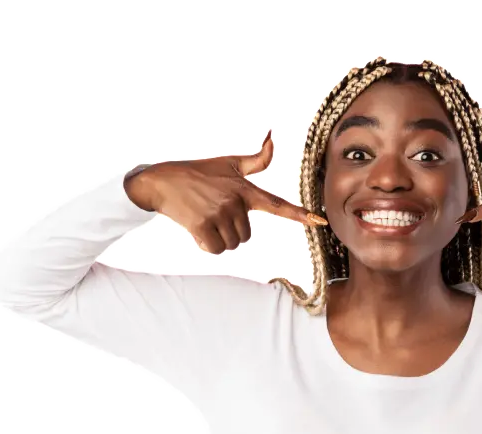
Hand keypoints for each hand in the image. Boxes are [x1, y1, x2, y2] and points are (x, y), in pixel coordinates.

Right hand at [128, 129, 327, 254]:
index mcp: (245, 189)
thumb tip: (273, 135)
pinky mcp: (203, 226)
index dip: (300, 213)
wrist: (161, 182)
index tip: (320, 220)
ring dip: (219, 238)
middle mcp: (236, 202)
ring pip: (232, 244)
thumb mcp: (230, 163)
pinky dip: (207, 244)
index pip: (278, 204)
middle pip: (246, 235)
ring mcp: (220, 214)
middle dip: (231, 230)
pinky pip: (216, 249)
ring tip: (206, 218)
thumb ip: (257, 159)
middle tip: (214, 212)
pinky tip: (198, 228)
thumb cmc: (198, 173)